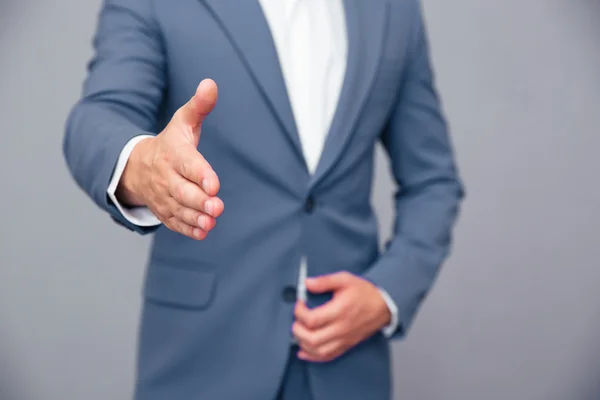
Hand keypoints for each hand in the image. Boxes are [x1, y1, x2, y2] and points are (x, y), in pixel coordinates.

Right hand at [117, 79, 223, 239]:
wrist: (137, 166)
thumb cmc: (170, 143)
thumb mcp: (182, 122)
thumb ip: (199, 106)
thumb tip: (211, 83)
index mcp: (173, 154)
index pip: (188, 165)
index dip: (201, 174)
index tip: (214, 183)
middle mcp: (166, 177)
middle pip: (182, 191)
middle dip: (199, 200)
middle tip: (217, 207)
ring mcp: (164, 196)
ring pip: (179, 209)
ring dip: (195, 217)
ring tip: (211, 222)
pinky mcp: (165, 211)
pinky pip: (174, 222)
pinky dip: (187, 229)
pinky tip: (202, 232)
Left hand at [292, 272, 391, 362]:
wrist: (383, 305)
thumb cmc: (364, 292)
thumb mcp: (345, 279)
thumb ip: (324, 281)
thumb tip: (306, 283)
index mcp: (340, 311)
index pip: (312, 319)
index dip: (299, 312)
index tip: (300, 304)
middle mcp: (341, 328)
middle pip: (312, 339)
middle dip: (297, 330)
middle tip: (297, 319)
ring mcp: (344, 339)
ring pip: (318, 351)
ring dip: (303, 343)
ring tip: (299, 332)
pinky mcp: (346, 345)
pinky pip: (328, 356)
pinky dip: (313, 356)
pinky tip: (303, 350)